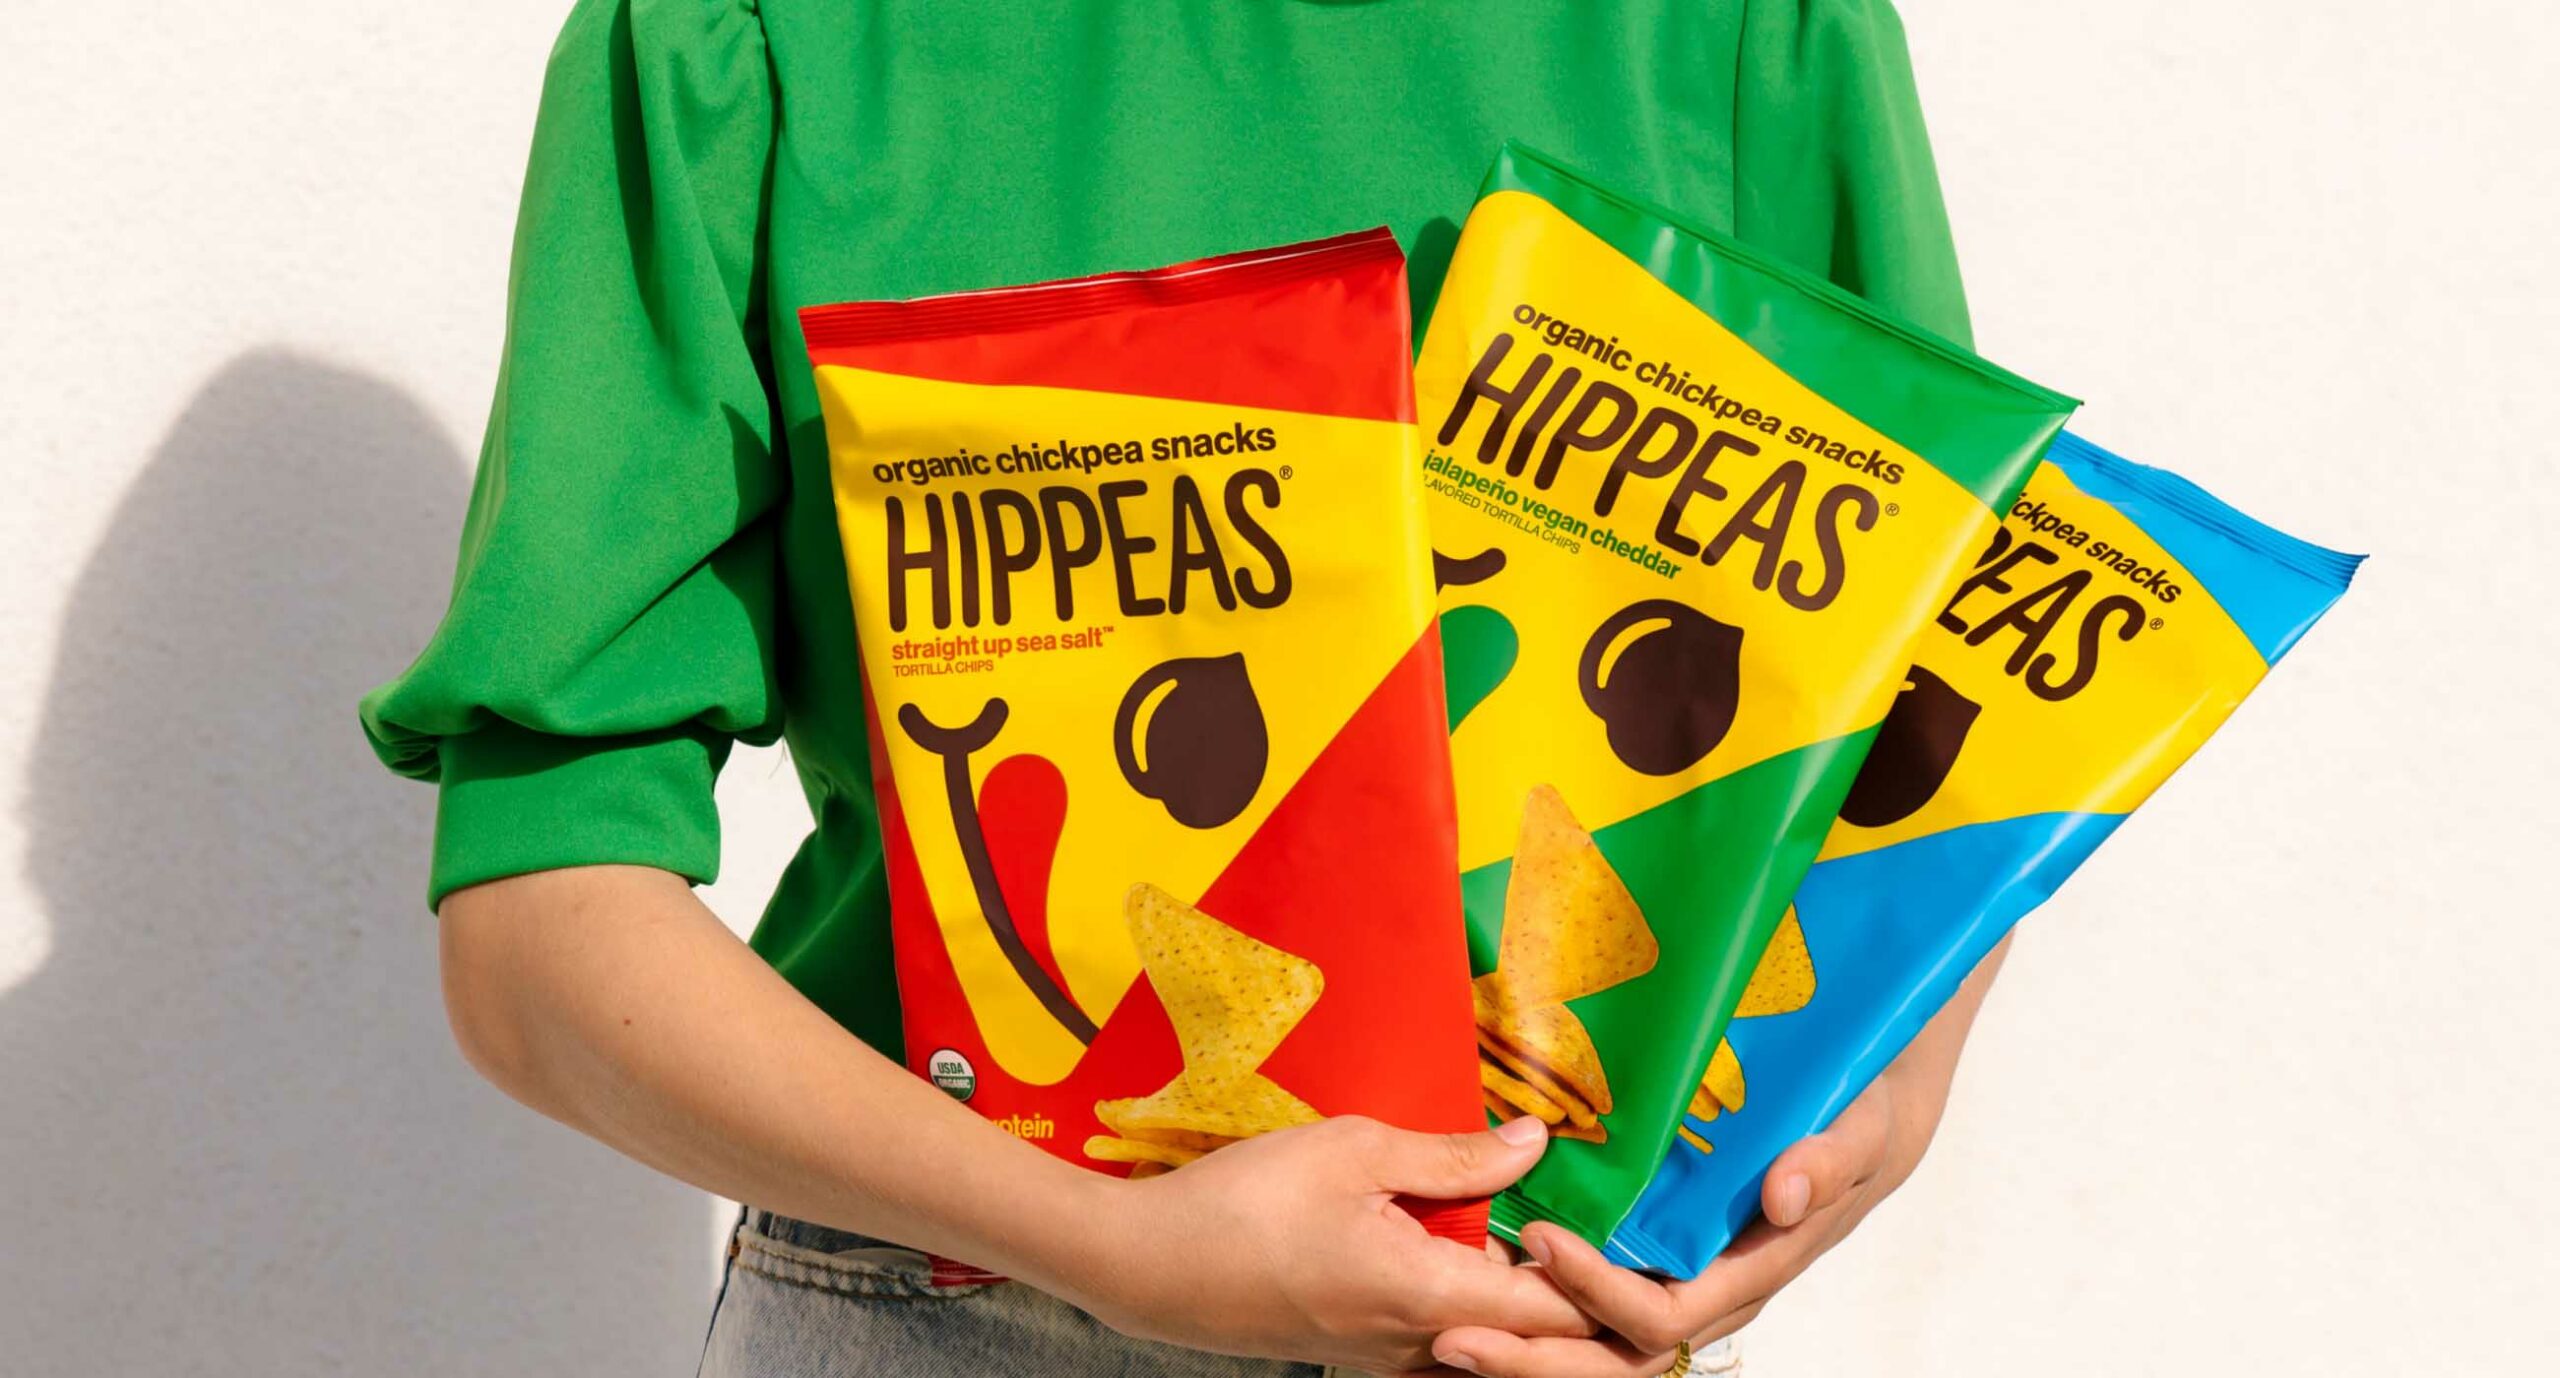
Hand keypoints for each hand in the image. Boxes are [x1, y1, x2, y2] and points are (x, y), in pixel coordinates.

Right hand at [1072, 1115, 1599, 1372]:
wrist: (1145, 1269)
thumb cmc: (1241, 1203)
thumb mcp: (1351, 1151)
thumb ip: (1451, 1155)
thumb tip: (1532, 1142)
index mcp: (1427, 1296)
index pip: (1552, 1311)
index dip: (1595, 1273)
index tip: (1612, 1222)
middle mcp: (1417, 1346)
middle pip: (1527, 1335)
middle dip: (1565, 1285)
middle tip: (1580, 1217)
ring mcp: (1385, 1358)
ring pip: (1483, 1337)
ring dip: (1509, 1289)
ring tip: (1517, 1220)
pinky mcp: (1357, 1352)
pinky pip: (1440, 1335)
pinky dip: (1462, 1295)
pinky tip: (1449, 1239)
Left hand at [1430, 1068, 1947, 1374]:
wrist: (1868, 1114)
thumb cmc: (1863, 1118)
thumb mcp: (1862, 1129)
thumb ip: (1832, 1158)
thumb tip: (1787, 1187)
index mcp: (1748, 1271)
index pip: (1662, 1313)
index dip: (1601, 1292)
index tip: (1545, 1244)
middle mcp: (1709, 1291)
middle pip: (1617, 1360)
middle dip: (1539, 1362)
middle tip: (1458, 1340)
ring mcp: (1680, 1283)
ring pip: (1598, 1349)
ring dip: (1528, 1353)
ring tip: (1450, 1342)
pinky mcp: (1657, 1262)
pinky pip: (1595, 1313)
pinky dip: (1539, 1320)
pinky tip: (1477, 1302)